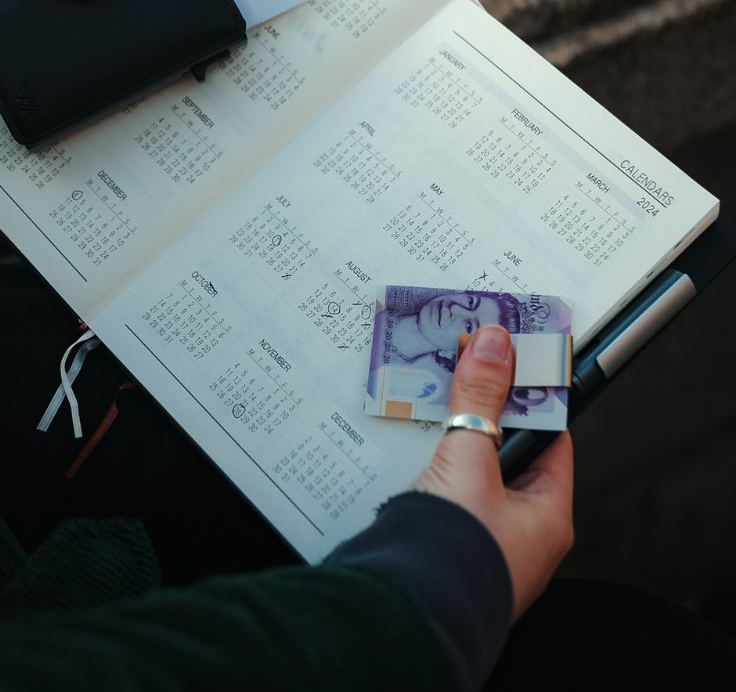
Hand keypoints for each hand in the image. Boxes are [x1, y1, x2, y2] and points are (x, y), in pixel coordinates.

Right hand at [412, 325, 573, 618]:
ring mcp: (484, 545)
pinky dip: (428, 473)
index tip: (509, 365)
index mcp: (549, 516)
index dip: (531, 399)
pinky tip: (404, 456)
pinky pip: (444, 498)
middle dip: (481, 419)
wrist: (409, 612)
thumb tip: (496, 345)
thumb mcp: (471, 459)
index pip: (552, 440)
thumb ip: (479, 400)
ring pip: (471, 477)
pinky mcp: (448, 550)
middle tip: (461, 381)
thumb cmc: (458, 552)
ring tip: (425, 411)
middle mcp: (522, 535)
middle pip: (507, 456)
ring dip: (449, 446)